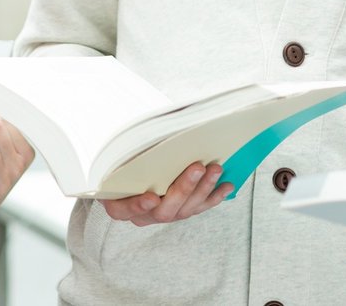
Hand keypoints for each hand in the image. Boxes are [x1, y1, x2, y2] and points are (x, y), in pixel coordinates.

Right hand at [100, 162, 231, 225]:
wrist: (132, 175)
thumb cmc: (123, 166)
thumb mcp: (118, 161)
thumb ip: (126, 154)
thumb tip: (142, 130)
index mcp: (119, 205)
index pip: (123, 210)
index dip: (137, 206)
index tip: (150, 197)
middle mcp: (143, 214)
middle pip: (163, 210)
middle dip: (183, 189)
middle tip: (197, 168)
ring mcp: (165, 214)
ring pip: (185, 209)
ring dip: (203, 189)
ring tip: (215, 169)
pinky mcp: (183, 211)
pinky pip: (199, 207)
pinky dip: (214, 196)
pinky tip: (227, 186)